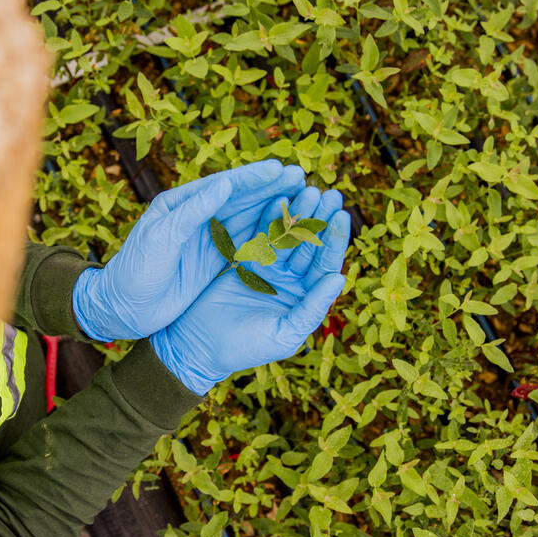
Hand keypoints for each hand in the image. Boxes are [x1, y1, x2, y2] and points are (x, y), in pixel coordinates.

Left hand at [71, 160, 305, 340]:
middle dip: (270, 189)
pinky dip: (266, 237)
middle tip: (301, 177)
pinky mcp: (213, 261)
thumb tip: (224, 184)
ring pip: (246, 220)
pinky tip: (288, 231)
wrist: (123, 308)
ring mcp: (206, 239)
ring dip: (273, 209)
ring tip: (302, 198)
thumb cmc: (135, 270)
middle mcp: (196, 217)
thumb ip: (193, 212)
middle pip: (239, 199)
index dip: (251, 178)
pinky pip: (244, 245)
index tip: (279, 169)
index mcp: (180, 203)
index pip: (221, 186)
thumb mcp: (161, 239)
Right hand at [150, 186, 350, 393]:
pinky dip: (269, 216)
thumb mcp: (284, 334)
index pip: (325, 264)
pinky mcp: (244, 259)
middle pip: (309, 244)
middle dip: (319, 218)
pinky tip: (278, 197)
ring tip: (306, 188)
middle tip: (328, 193)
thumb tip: (338, 279)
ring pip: (287, 235)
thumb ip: (312, 308)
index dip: (333, 240)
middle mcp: (291, 280)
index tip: (339, 214)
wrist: (198, 346)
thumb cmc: (245, 348)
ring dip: (297, 213)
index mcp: (305, 298)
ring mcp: (268, 268)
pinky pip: (261, 234)